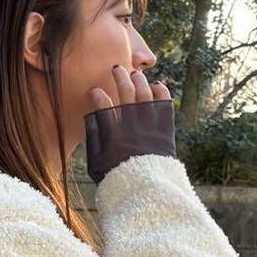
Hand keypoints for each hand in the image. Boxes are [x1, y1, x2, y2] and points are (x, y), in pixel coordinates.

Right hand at [83, 66, 175, 184]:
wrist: (146, 188)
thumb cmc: (117, 177)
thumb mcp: (97, 163)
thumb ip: (94, 140)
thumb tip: (91, 119)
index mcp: (113, 135)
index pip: (102, 106)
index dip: (98, 95)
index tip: (95, 91)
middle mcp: (132, 125)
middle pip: (125, 92)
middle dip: (120, 77)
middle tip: (117, 68)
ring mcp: (150, 125)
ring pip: (145, 93)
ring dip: (139, 80)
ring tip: (134, 74)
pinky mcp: (165, 127)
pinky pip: (164, 102)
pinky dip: (161, 91)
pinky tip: (156, 86)